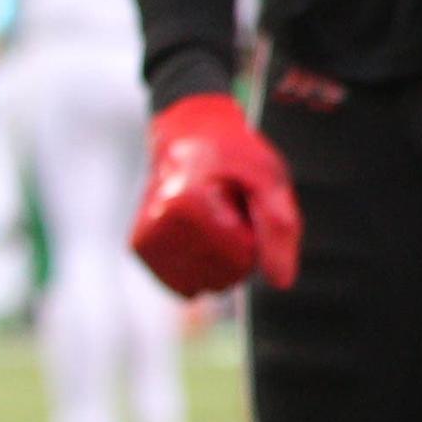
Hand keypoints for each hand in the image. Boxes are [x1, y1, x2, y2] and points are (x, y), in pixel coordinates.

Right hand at [130, 93, 302, 297]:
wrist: (189, 135)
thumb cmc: (236, 155)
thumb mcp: (270, 180)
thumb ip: (278, 229)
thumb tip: (282, 283)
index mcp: (187, 204)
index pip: (243, 255)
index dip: (256, 231)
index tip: (244, 199)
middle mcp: (158, 225)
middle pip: (224, 274)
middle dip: (240, 246)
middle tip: (230, 207)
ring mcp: (145, 240)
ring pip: (204, 285)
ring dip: (220, 256)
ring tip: (214, 216)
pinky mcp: (140, 249)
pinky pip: (185, 283)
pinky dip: (200, 264)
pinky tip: (197, 231)